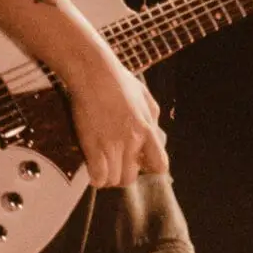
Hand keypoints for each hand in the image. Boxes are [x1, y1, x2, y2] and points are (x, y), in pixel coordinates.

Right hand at [64, 57, 168, 188]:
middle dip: (122, 174)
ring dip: (107, 177)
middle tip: (114, 164)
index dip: (149, 169)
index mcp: (147, 129)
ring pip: (113, 180)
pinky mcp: (93, 146)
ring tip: (102, 166)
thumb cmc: (119, 81)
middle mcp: (133, 141)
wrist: (94, 72)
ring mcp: (112, 145)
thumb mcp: (145, 98)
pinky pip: (98, 177)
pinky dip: (95, 178)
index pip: (159, 165)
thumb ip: (151, 119)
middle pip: (131, 178)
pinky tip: (92, 169)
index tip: (139, 163)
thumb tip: (155, 135)